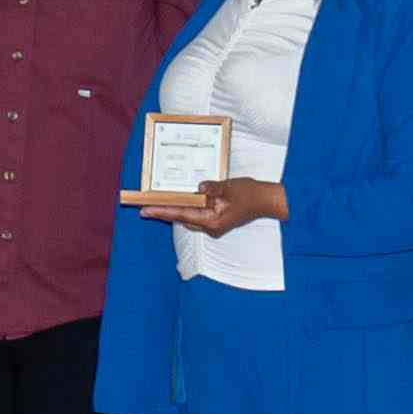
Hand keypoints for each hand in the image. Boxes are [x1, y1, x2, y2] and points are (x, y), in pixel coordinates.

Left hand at [138, 176, 285, 235]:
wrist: (266, 201)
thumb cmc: (249, 194)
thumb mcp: (228, 187)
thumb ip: (211, 188)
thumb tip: (198, 188)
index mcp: (212, 220)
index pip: (181, 214)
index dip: (162, 212)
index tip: (145, 211)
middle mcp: (211, 226)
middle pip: (182, 218)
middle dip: (165, 212)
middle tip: (146, 206)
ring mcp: (214, 225)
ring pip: (189, 217)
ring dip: (176, 210)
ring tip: (159, 203)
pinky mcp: (217, 221)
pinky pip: (198, 215)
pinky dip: (189, 208)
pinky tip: (182, 200)